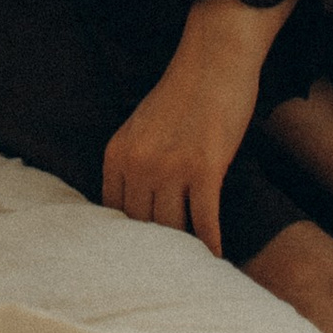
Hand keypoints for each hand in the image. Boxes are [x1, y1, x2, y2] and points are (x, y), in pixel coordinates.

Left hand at [101, 14, 270, 251]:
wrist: (213, 58)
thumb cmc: (181, 94)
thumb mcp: (141, 128)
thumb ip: (134, 166)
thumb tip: (137, 215)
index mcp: (117, 153)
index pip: (114, 215)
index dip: (130, 241)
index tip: (141, 261)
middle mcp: (137, 163)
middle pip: (143, 228)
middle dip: (157, 251)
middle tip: (170, 274)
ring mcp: (170, 167)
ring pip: (173, 229)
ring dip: (185, 251)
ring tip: (193, 271)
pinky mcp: (204, 168)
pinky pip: (204, 222)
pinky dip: (211, 244)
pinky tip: (217, 259)